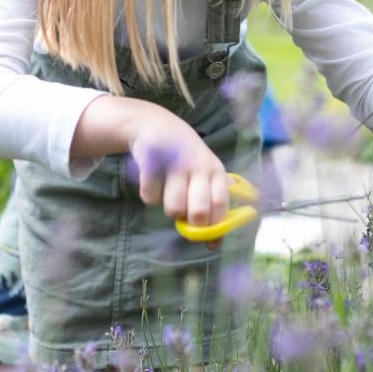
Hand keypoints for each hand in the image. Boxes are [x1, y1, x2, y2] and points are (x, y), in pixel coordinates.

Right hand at [129, 111, 229, 230]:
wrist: (156, 126)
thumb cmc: (186, 160)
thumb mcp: (205, 176)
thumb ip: (213, 207)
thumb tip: (215, 245)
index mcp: (216, 170)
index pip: (222, 205)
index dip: (214, 225)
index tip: (205, 231)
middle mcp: (198, 166)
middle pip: (199, 212)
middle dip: (191, 222)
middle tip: (186, 214)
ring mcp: (175, 163)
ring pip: (173, 209)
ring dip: (170, 208)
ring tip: (171, 194)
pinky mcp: (152, 162)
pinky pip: (150, 197)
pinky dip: (150, 195)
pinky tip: (154, 181)